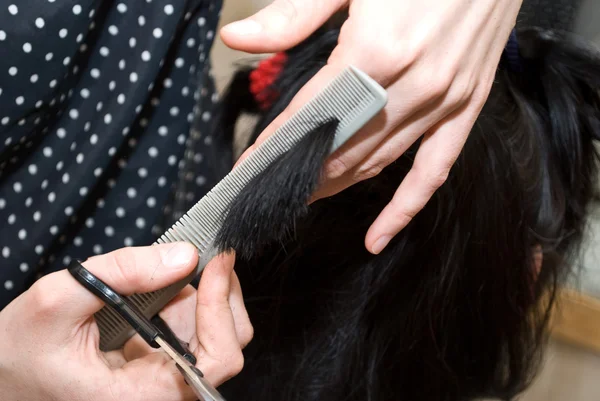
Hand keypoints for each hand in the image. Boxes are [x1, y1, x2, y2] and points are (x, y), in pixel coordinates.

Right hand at [0, 243, 251, 400]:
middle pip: (225, 346)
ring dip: (201, 298)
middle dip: (218, 296)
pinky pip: (191, 335)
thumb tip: (184, 255)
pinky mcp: (157, 368)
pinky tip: (162, 290)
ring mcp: (161, 382)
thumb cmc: (18, 352)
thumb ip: (121, 273)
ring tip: (170, 275)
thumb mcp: (56, 301)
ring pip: (213, 338)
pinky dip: (185, 304)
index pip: (216, 359)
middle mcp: (160, 395)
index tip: (215, 263)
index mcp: (141, 396)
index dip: (222, 309)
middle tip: (206, 258)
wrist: (2, 376)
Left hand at [221, 0, 522, 253]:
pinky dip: (404, 209)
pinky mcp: (467, 107)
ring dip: (336, 185)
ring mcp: (444, 101)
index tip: (248, 171)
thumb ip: (291, 16)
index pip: (309, 118)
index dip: (274, 148)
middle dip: (300, 175)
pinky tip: (378, 235)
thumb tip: (235, 40)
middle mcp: (412, 85)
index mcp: (376, 52)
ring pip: (378, 164)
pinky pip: (433, 172)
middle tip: (271, 191)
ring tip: (305, 198)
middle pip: (341, 150)